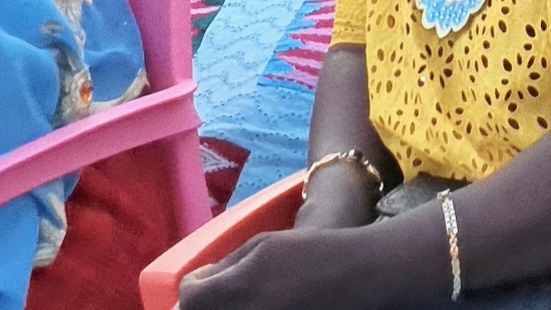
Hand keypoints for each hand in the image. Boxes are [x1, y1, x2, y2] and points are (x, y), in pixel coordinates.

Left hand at [180, 220, 421, 309]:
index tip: (208, 277)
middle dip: (208, 301)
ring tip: (251, 296)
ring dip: (227, 309)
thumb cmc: (313, 254)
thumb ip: (224, 267)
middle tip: (227, 289)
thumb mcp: (263, 247)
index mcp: (237, 292)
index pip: (189, 298)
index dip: (196, 284)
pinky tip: (266, 304)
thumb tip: (197, 285)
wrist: (361, 278)